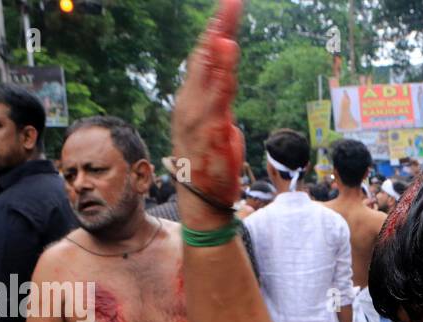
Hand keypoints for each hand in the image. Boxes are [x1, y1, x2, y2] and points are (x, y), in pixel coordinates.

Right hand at [170, 0, 245, 229]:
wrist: (203, 201)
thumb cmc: (211, 165)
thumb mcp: (220, 126)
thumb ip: (222, 100)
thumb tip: (227, 78)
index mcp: (193, 101)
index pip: (205, 59)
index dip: (216, 33)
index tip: (229, 10)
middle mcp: (191, 104)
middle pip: (206, 58)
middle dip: (219, 29)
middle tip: (232, 3)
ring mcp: (197, 116)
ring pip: (210, 72)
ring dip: (221, 45)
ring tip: (229, 20)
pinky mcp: (208, 129)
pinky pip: (217, 95)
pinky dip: (222, 72)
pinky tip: (228, 53)